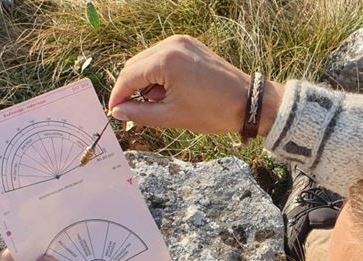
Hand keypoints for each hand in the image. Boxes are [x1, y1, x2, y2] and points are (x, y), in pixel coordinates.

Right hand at [108, 35, 283, 136]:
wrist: (248, 102)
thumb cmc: (213, 111)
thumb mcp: (171, 116)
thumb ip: (139, 114)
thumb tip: (118, 113)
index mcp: (166, 60)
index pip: (128, 76)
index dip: (118, 97)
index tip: (114, 113)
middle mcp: (171, 44)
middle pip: (135, 65)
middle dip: (129, 89)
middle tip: (130, 112)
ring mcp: (182, 42)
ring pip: (147, 61)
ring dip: (144, 82)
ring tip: (155, 104)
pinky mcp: (190, 45)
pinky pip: (163, 58)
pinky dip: (158, 75)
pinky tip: (166, 93)